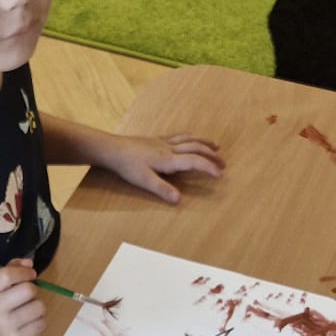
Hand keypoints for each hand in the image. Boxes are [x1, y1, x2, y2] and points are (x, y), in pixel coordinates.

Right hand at [0, 260, 45, 335]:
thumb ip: (12, 267)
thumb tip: (29, 264)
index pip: (7, 275)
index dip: (24, 272)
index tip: (30, 274)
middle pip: (28, 290)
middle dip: (32, 288)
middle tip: (26, 294)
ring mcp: (6, 326)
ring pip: (38, 307)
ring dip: (37, 305)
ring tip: (27, 307)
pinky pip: (42, 324)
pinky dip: (39, 319)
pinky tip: (29, 319)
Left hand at [100, 132, 222, 203]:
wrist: (112, 149)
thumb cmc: (127, 166)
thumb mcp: (144, 181)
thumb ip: (162, 189)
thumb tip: (178, 200)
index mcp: (168, 159)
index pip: (194, 161)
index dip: (208, 167)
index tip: (220, 174)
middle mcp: (169, 148)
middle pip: (196, 148)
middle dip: (211, 156)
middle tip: (224, 163)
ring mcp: (162, 142)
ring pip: (189, 140)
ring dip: (204, 143)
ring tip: (216, 146)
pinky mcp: (156, 139)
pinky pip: (178, 136)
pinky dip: (189, 137)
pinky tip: (191, 137)